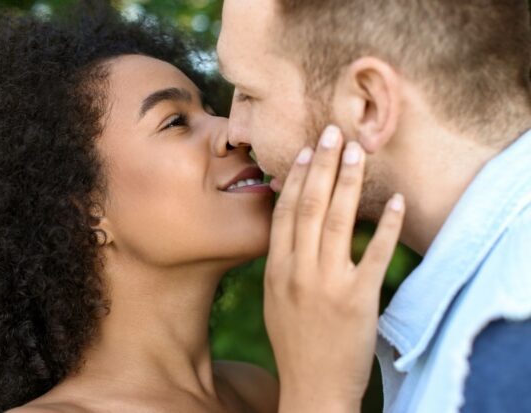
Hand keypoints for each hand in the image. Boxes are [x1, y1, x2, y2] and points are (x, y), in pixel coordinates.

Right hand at [264, 125, 404, 412]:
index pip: (285, 213)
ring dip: (349, 183)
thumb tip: (290, 227)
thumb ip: (283, 262)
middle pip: (310, 207)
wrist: (311, 387)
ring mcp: (327, 284)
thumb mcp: (276, 298)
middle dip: (322, 166)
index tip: (307, 151)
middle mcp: (298, 271)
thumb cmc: (294, 342)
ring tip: (359, 151)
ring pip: (337, 221)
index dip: (297, 178)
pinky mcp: (358, 300)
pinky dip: (387, 227)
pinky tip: (397, 201)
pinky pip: (374, 255)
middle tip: (334, 133)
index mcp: (276, 269)